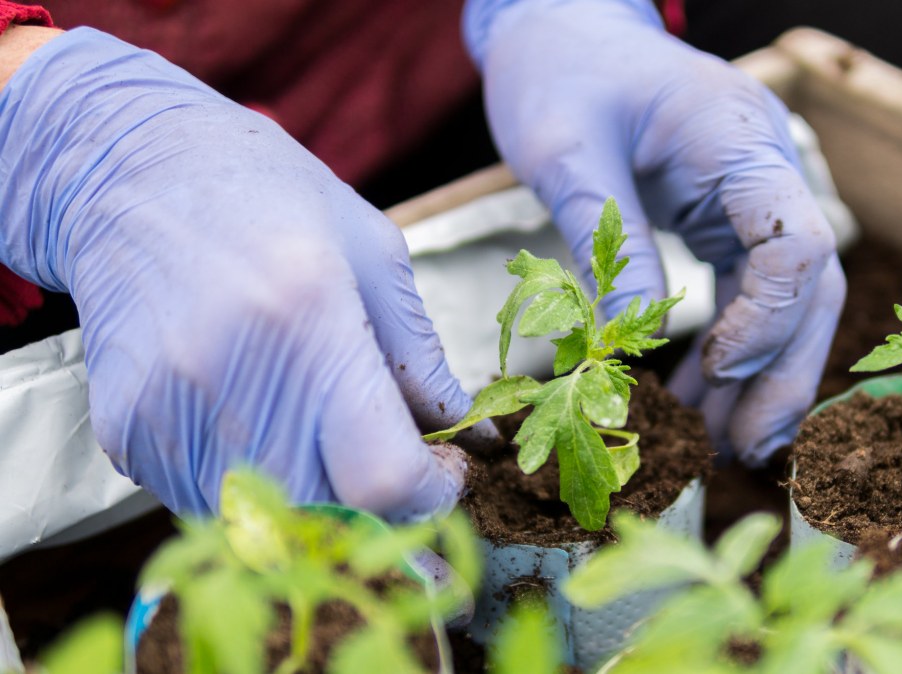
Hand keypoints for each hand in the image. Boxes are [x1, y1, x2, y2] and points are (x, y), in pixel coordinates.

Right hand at [0, 28, 487, 520]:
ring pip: (268, 523)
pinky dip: (254, 484)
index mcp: (309, 317)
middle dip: (380, 507)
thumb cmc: (270, 199)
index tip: (442, 470)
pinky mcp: (124, 431)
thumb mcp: (375, 253)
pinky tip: (261, 420)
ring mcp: (166, 408)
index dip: (429, 496)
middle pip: (328, 514)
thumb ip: (423, 357)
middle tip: (392, 456)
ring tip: (321, 428)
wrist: (132, 170)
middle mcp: (228, 371)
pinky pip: (207, 501)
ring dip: (315, 502)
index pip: (382, 477)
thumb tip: (472, 438)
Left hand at [465, 0, 845, 465]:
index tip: (715, 374)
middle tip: (745, 450)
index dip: (767, 320)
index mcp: (738, 137)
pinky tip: (701, 399)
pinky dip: (731, 347)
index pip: (795, 242)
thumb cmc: (560, 74)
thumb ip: (608, 245)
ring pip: (790, 297)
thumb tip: (634, 344)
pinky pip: (751, 289)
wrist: (562, 29)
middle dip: (783, 371)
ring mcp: (754, 190)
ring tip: (720, 445)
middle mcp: (766, 165)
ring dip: (762, 373)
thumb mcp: (566, 154)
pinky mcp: (730, 214)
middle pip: (810, 284)